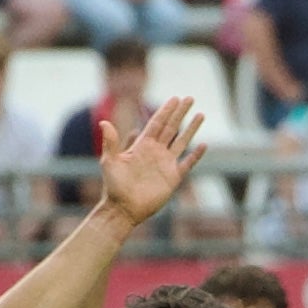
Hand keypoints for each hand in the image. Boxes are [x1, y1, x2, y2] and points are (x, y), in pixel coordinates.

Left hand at [98, 95, 208, 222]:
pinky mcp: (173, 178)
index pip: (157, 123)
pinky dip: (196, 155)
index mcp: (143, 145)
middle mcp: (156, 152)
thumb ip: (110, 142)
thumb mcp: (110, 162)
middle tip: (190, 98)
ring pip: (182, 142)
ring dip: (191, 128)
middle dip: (181, 113)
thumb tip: (103, 122)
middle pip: (172, 127)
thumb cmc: (114, 187)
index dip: (166, 110)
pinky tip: (204, 145)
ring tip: (201, 115)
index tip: (175, 98)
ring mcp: (166, 164)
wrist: (124, 209)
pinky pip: (187, 163)